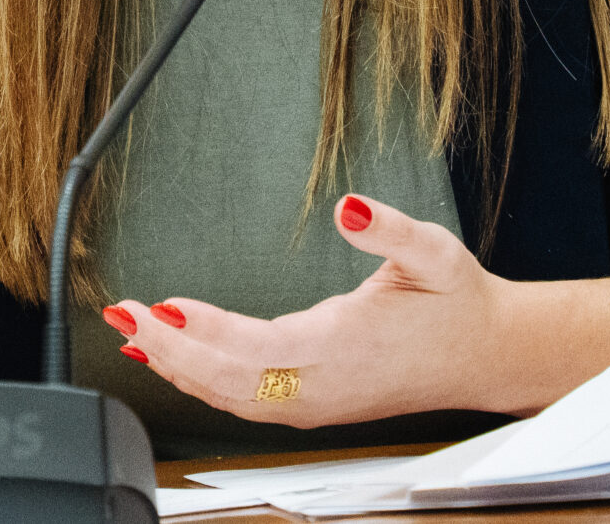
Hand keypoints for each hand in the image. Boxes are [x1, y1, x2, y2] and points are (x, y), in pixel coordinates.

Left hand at [106, 195, 518, 424]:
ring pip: (229, 396)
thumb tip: (349, 205)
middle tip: (124, 315)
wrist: (484, 354)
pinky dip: (199, 381)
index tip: (165, 307)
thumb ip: (389, 227)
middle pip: (228, 379)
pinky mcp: (311, 404)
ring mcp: (314, 402)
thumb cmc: (455, 302)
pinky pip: (242, 400)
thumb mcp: (434, 251)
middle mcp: (321, 384)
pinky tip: (172, 359)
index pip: (259, 347)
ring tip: (131, 333)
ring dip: (175, 366)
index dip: (208, 331)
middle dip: (170, 349)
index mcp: (344, 347)